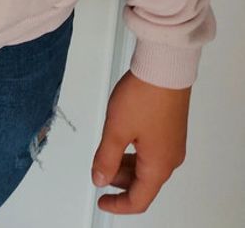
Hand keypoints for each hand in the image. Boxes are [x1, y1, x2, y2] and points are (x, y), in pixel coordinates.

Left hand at [91, 69, 190, 214]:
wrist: (164, 67)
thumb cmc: (145, 95)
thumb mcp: (116, 130)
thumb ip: (106, 158)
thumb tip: (99, 179)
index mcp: (158, 166)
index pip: (139, 200)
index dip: (118, 205)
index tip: (102, 201)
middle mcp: (170, 158)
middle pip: (144, 184)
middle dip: (119, 182)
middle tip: (99, 172)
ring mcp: (173, 143)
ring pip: (148, 166)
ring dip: (126, 166)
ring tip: (107, 154)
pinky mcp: (171, 129)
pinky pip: (153, 151)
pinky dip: (135, 153)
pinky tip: (122, 139)